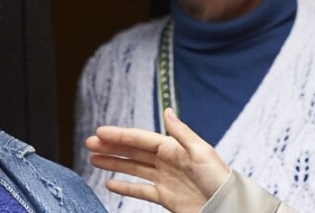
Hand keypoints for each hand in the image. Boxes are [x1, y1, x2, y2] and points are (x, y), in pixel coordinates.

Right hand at [86, 108, 229, 212]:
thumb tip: (167, 110)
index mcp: (173, 147)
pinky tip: (110, 182)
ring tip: (94, 159)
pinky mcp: (165, 197)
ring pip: (132, 168)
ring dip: (114, 163)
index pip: (140, 139)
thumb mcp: (200, 150)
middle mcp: (165, 161)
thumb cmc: (218, 176)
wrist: (226, 205)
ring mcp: (163, 179)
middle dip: (111, 147)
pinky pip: (140, 190)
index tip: (100, 132)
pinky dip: (125, 186)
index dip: (120, 135)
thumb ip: (181, 132)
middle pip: (133, 152)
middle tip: (89, 143)